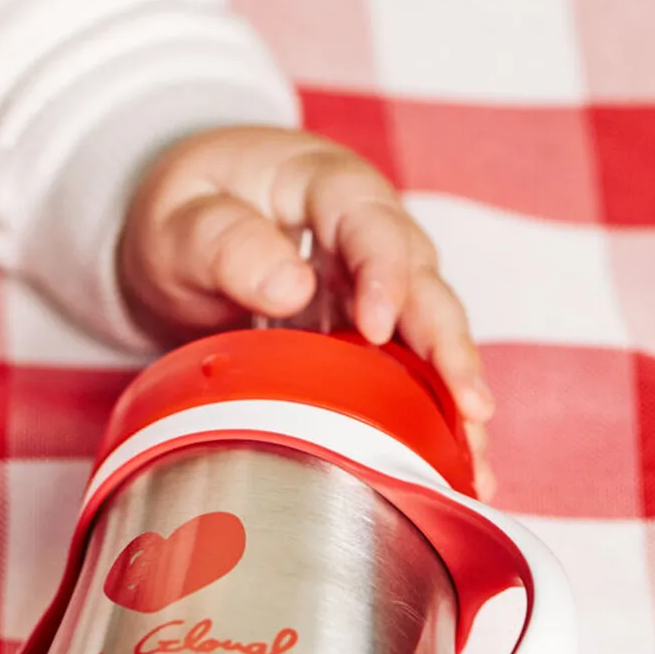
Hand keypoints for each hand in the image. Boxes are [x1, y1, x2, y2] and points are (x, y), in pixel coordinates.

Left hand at [118, 126, 495, 498]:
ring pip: (428, 333)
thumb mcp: (182, 222)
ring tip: (473, 461)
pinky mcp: (372, 328)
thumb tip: (292, 286)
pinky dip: (430, 416)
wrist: (185, 231)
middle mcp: (370, 231)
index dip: (383, 274)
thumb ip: (227, 244)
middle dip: (449, 346)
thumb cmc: (186, 215)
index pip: (371, 223)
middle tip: (470, 405)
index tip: (375, 327)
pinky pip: (408, 368)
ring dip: (453, 395)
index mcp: (325, 185)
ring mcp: (377, 282)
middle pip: (424, 283)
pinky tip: (451, 468)